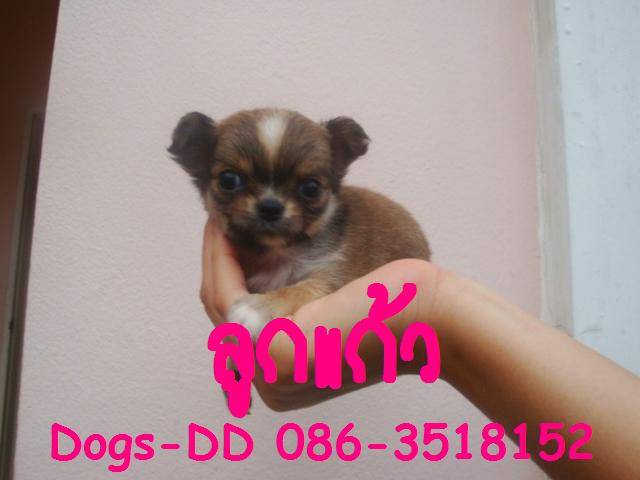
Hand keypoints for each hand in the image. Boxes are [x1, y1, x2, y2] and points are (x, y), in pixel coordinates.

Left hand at [200, 216, 446, 409]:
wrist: (431, 322)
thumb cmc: (386, 303)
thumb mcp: (320, 296)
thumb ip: (264, 308)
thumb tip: (226, 310)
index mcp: (275, 366)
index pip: (223, 300)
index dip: (216, 254)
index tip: (217, 217)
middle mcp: (272, 384)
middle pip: (227, 314)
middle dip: (222, 265)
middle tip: (222, 222)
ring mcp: (283, 381)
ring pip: (240, 321)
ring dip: (235, 278)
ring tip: (236, 238)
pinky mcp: (297, 372)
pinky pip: (259, 330)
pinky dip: (254, 296)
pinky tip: (257, 267)